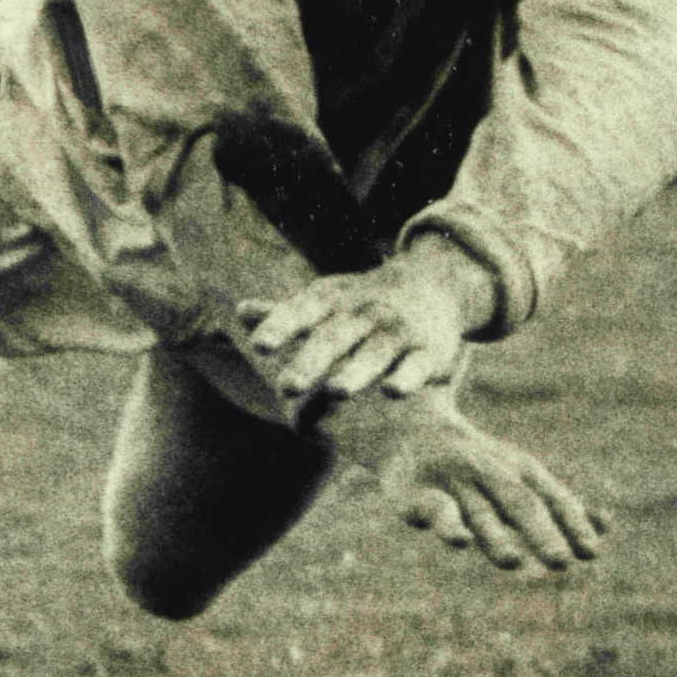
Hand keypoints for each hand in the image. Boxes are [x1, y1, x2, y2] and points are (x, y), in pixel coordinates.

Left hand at [240, 238, 493, 414]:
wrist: (435, 284)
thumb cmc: (364, 302)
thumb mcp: (327, 300)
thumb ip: (286, 313)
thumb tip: (241, 312)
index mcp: (333, 300)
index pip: (302, 312)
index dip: (281, 328)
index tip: (260, 346)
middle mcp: (365, 313)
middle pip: (335, 337)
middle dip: (311, 361)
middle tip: (286, 387)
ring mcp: (398, 331)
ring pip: (375, 352)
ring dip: (356, 371)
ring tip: (336, 390)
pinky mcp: (429, 351)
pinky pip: (417, 365)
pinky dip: (407, 378)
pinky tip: (393, 392)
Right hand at [365, 398, 606, 573]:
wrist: (413, 428)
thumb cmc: (479, 463)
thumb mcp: (523, 477)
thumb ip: (561, 504)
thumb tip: (607, 526)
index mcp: (522, 473)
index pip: (554, 500)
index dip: (573, 525)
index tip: (593, 553)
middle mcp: (493, 474)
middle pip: (521, 505)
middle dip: (542, 533)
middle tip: (561, 562)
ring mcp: (456, 482)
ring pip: (480, 511)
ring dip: (496, 537)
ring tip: (513, 562)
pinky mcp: (417, 494)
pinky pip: (436, 509)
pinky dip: (449, 525)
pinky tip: (461, 541)